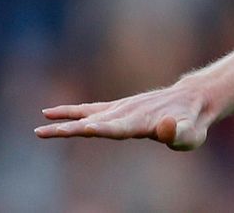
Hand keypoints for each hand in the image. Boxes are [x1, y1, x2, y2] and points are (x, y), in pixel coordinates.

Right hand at [36, 83, 211, 150]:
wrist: (193, 99)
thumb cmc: (192, 122)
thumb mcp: (192, 133)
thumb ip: (178, 133)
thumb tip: (165, 126)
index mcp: (142, 123)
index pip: (117, 128)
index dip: (101, 128)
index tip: (83, 128)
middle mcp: (127, 113)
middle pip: (94, 123)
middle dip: (70, 129)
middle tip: (43, 133)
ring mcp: (121, 109)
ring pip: (87, 116)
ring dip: (64, 122)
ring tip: (39, 128)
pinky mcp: (118, 107)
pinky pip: (90, 109)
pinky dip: (71, 111)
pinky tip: (49, 113)